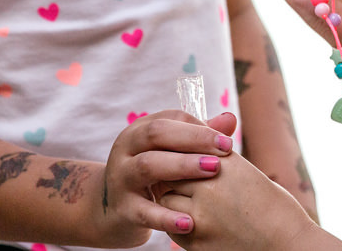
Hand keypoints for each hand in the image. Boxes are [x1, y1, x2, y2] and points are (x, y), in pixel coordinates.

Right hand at [102, 110, 236, 238]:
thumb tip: (230, 119)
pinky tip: (189, 222)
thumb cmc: (150, 176)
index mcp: (139, 131)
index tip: (226, 141)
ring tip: (212, 172)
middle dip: (193, 139)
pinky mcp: (123, 208)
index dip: (199, 128)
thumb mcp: (168, 153)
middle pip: (156, 134)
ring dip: (182, 166)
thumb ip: (198, 138)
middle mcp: (126, 149)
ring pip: (148, 165)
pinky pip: (144, 211)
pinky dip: (166, 217)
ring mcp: (121, 177)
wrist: (111, 210)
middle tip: (225, 150)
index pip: (170, 119)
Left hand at [158, 152, 329, 250]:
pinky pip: (171, 226)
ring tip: (191, 203)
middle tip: (181, 181)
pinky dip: (177, 223)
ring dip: (174, 200)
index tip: (181, 158)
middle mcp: (210, 185)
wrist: (286, 243)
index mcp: (225, 162)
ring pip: (167, 199)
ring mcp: (201, 215)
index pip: (183, 148)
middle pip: (171, 172)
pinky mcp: (196, 241)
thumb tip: (187, 146)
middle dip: (175, 176)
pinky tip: (193, 221)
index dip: (180, 154)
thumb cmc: (271, 206)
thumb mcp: (244, 171)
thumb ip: (214, 158)